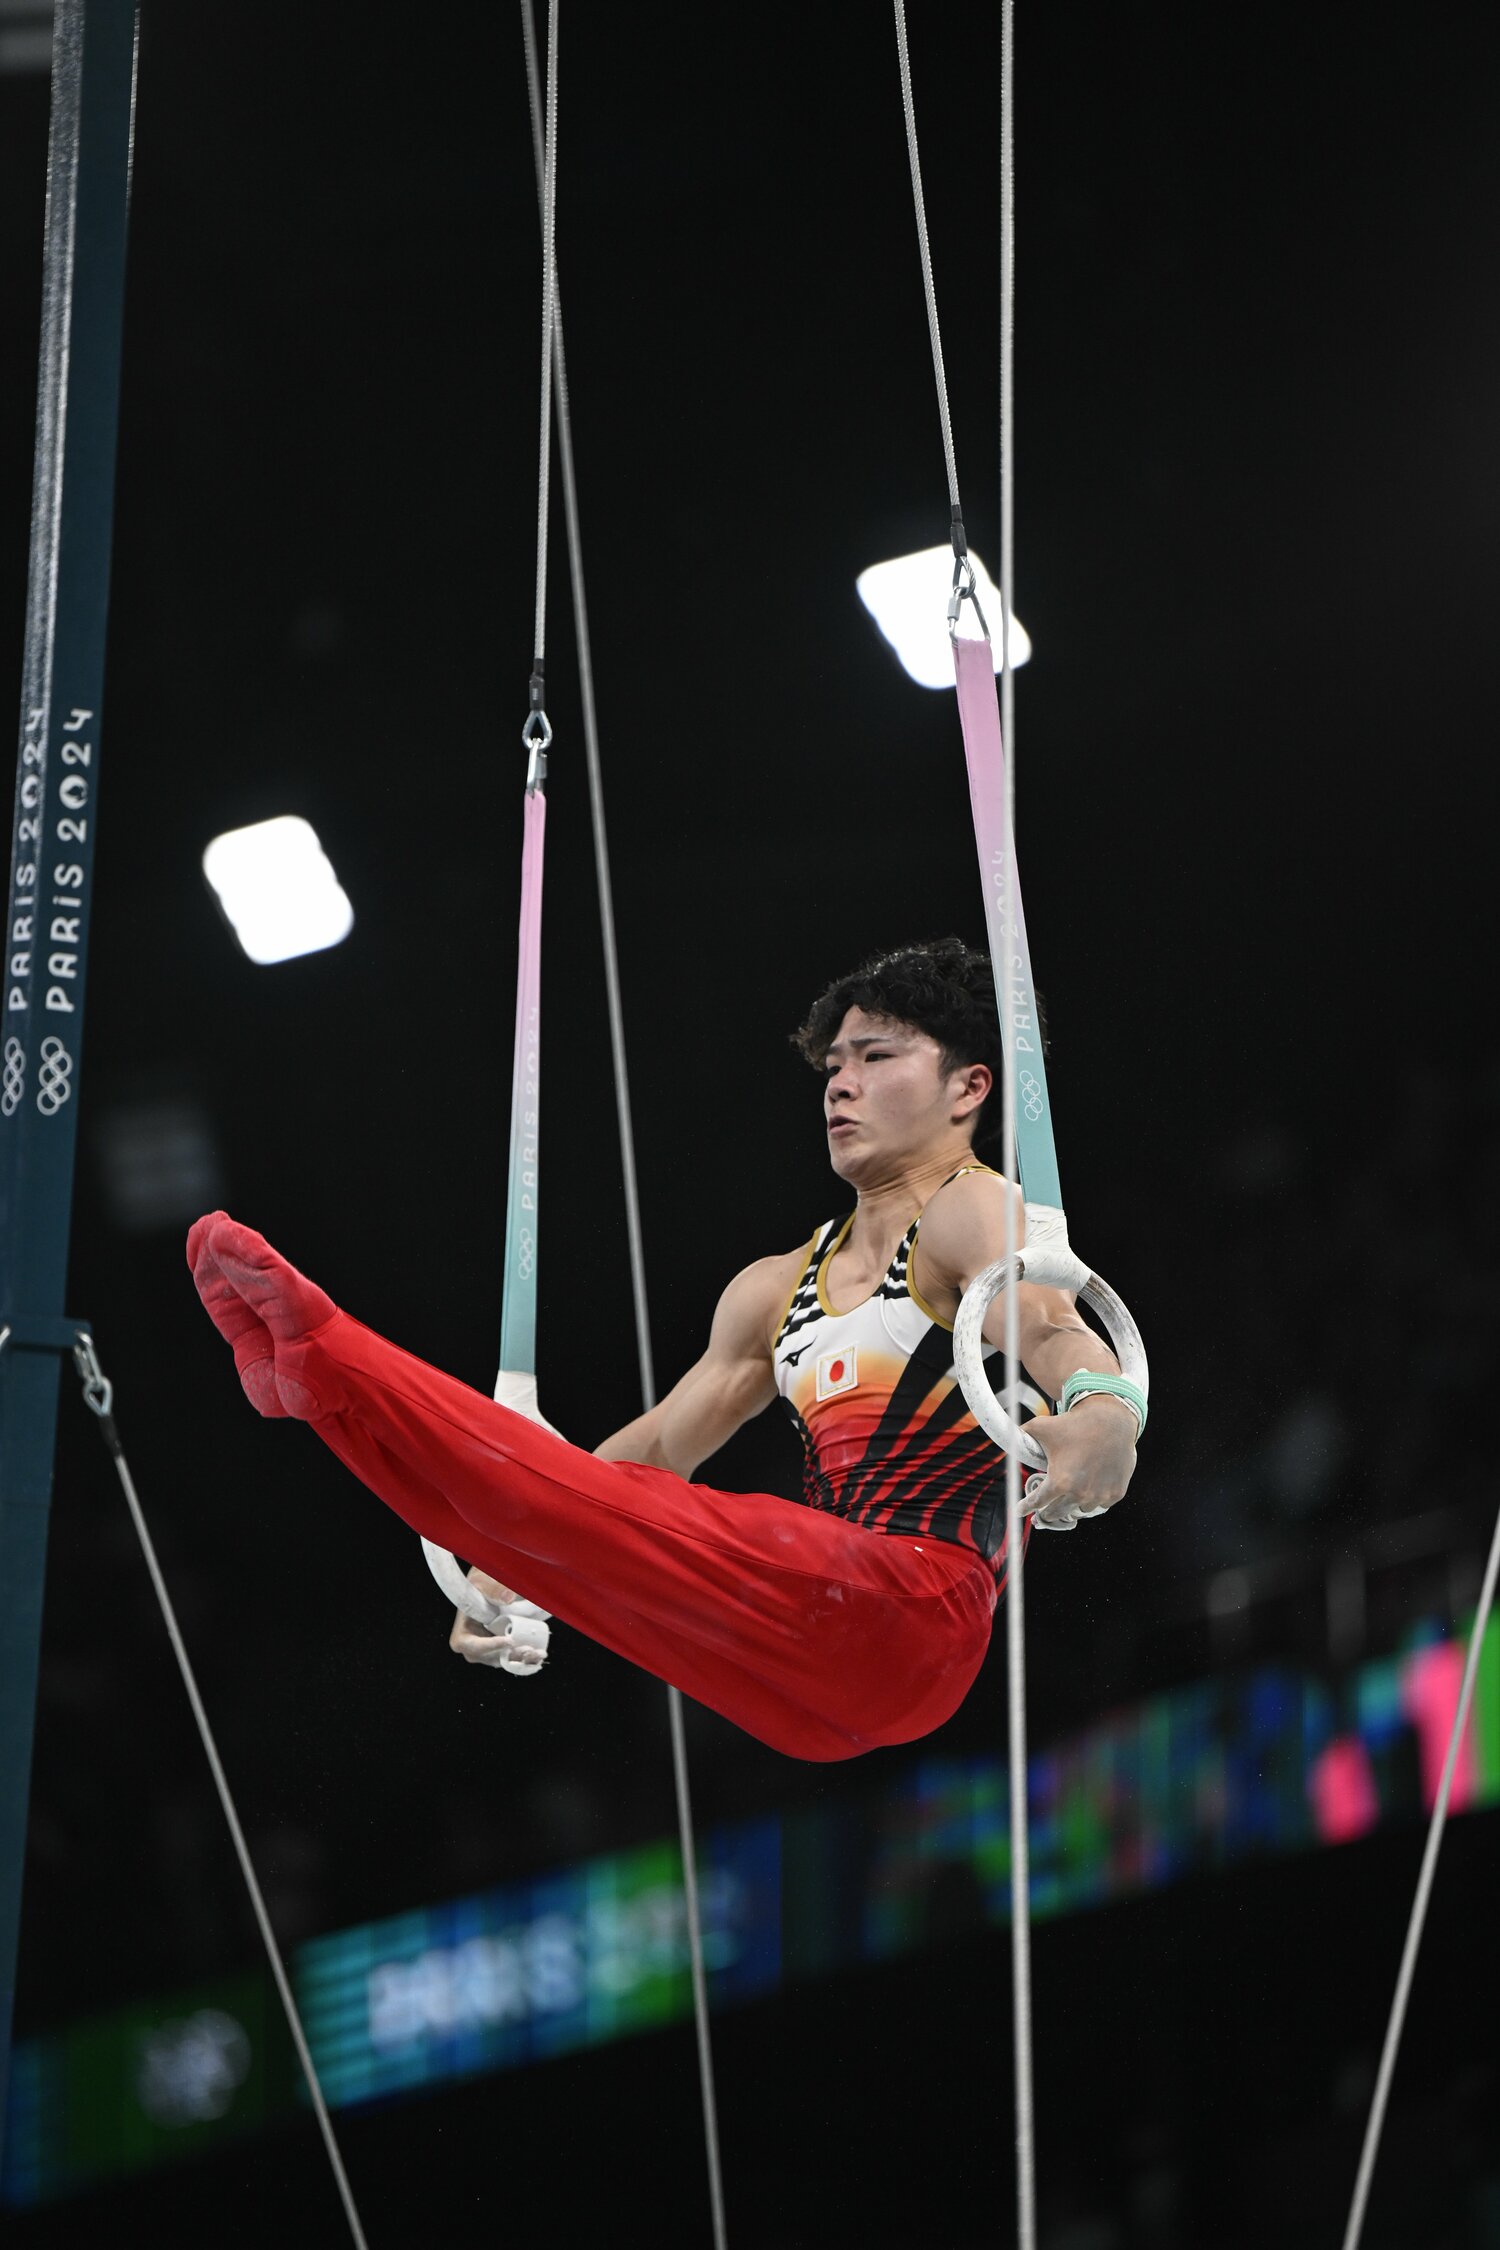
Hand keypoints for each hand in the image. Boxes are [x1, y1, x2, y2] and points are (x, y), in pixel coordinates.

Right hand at [448, 1566, 548, 1672]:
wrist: (489, 1590)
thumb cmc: (481, 1586)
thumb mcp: (483, 1583)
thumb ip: (494, 1590)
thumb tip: (508, 1597)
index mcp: (462, 1638)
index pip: (474, 1647)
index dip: (491, 1646)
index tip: (510, 1640)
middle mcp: (473, 1651)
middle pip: (492, 1658)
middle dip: (512, 1655)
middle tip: (529, 1649)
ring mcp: (487, 1655)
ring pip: (505, 1661)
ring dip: (522, 1660)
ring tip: (538, 1652)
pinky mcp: (500, 1654)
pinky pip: (513, 1660)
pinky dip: (526, 1660)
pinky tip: (538, 1656)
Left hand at [1020, 1397, 1135, 1531]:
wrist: (1111, 1420)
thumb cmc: (1074, 1424)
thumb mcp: (1042, 1426)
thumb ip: (1022, 1435)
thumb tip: (1006, 1438)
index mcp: (1060, 1482)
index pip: (1037, 1503)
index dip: (1026, 1507)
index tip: (1020, 1511)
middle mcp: (1080, 1493)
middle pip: (1056, 1513)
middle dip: (1046, 1512)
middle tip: (1042, 1512)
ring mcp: (1099, 1496)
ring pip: (1079, 1510)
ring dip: (1071, 1505)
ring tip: (1066, 1500)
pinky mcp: (1116, 1494)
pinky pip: (1099, 1505)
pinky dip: (1092, 1501)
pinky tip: (1087, 1494)